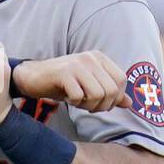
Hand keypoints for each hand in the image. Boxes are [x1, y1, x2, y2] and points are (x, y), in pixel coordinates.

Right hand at [12, 52, 131, 113]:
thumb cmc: (63, 82)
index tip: (101, 103)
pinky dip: (74, 103)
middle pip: (111, 91)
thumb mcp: (89, 85)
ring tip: (78, 101)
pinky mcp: (64, 73)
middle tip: (88, 106)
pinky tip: (67, 97)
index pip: (122, 81)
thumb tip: (130, 104)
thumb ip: (111, 93)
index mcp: (100, 58)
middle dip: (101, 106)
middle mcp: (90, 57)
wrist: (33, 77)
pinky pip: (79, 97)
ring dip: (88, 106)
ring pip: (97, 95)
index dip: (115, 98)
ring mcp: (77, 64)